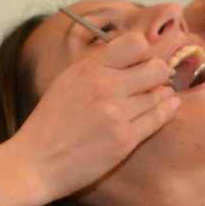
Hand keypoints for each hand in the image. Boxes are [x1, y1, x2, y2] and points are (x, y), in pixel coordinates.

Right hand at [5, 31, 179, 199]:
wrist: (35, 162)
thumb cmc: (49, 124)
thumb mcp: (66, 82)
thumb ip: (97, 66)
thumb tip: (129, 55)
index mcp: (89, 68)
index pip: (136, 43)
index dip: (143, 52)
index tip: (140, 62)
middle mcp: (105, 86)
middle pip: (156, 67)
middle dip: (158, 73)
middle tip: (153, 81)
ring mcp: (117, 114)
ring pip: (159, 94)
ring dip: (161, 94)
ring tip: (158, 96)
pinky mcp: (125, 139)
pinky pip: (158, 118)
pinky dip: (166, 110)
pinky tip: (168, 106)